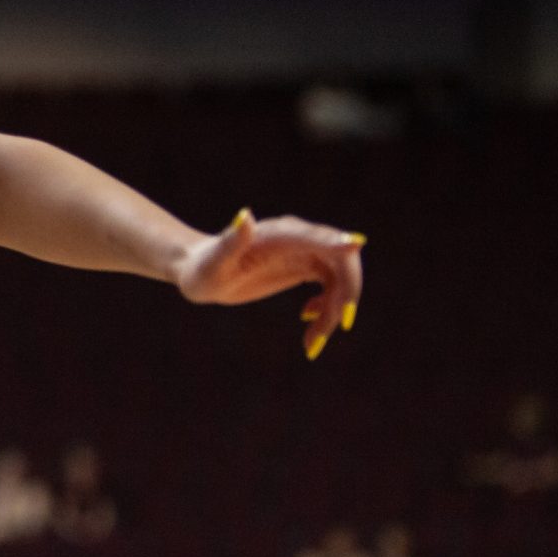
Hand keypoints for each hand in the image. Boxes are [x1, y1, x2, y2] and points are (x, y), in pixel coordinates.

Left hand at [174, 208, 366, 360]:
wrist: (201, 273)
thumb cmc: (204, 268)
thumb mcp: (215, 262)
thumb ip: (232, 241)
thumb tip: (246, 216)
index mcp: (279, 234)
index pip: (318, 236)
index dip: (339, 244)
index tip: (356, 246)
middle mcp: (297, 238)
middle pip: (341, 259)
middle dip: (345, 292)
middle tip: (336, 325)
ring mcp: (303, 252)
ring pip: (339, 277)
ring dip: (335, 309)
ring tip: (312, 340)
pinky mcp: (304, 266)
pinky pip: (331, 285)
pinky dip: (328, 306)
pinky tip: (308, 319)